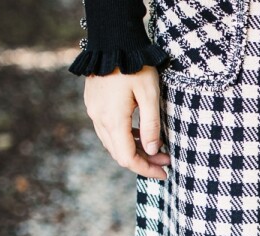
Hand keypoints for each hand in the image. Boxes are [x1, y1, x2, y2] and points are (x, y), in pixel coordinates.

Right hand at [83, 65, 170, 179]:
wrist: (113, 38)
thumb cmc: (135, 65)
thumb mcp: (150, 95)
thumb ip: (151, 126)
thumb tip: (153, 151)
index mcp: (112, 120)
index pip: (127, 158)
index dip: (146, 170)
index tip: (164, 173)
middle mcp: (98, 118)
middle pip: (120, 153)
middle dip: (144, 160)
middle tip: (166, 161)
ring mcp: (94, 110)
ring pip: (113, 142)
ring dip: (135, 149)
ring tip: (158, 148)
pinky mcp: (94, 103)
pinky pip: (108, 129)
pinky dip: (126, 137)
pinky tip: (141, 134)